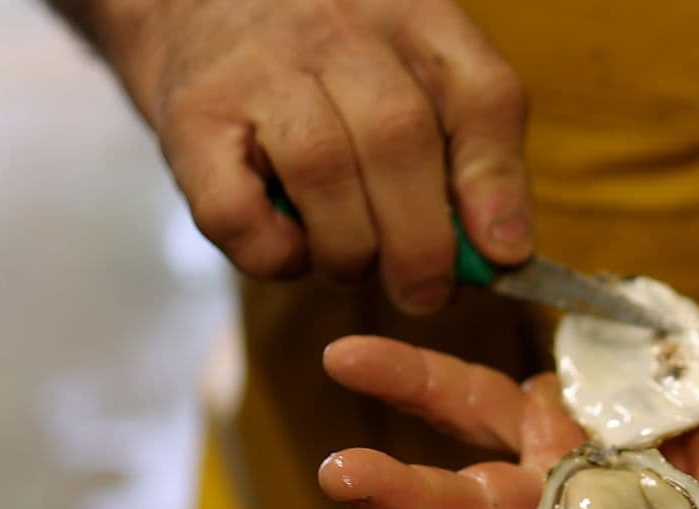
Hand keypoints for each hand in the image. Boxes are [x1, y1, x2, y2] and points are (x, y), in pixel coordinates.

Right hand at [94, 0, 531, 305]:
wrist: (195, 3)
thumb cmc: (330, 66)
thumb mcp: (416, 77)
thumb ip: (471, 154)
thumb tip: (505, 254)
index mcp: (415, 20)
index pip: (481, 95)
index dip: (497, 184)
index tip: (503, 256)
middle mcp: (339, 33)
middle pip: (399, 137)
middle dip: (421, 241)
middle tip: (424, 290)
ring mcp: (260, 72)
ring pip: (322, 170)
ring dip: (349, 249)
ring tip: (353, 262)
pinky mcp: (193, 121)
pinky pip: (237, 209)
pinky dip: (276, 254)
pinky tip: (290, 248)